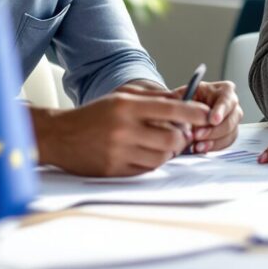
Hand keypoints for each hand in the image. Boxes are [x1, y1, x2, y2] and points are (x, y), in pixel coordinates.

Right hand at [32, 92, 209, 176]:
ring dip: (168, 153)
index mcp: (127, 106)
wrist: (60, 136)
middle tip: (180, 136)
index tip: (207, 115)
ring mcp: (119, 152)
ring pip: (162, 158)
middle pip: (172, 139)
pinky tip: (144, 154)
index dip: (194, 113)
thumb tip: (184, 102)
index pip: (171, 109)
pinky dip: (151, 163)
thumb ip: (152, 100)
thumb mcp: (120, 99)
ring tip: (161, 145)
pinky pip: (146, 170)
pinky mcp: (114, 170)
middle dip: (182, 139)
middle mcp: (124, 129)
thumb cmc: (94, 115)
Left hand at [186, 81, 242, 152]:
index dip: (221, 110)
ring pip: (230, 133)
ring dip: (213, 141)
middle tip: (198, 135)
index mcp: (222, 90)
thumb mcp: (179, 96)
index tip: (212, 120)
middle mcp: (231, 104)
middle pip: (231, 119)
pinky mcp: (229, 134)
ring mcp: (231, 119)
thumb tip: (183, 111)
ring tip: (197, 145)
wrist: (182, 112)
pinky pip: (226, 143)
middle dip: (214, 130)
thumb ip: (182, 103)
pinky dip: (213, 146)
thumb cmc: (183, 101)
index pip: (226, 99)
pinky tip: (200, 147)